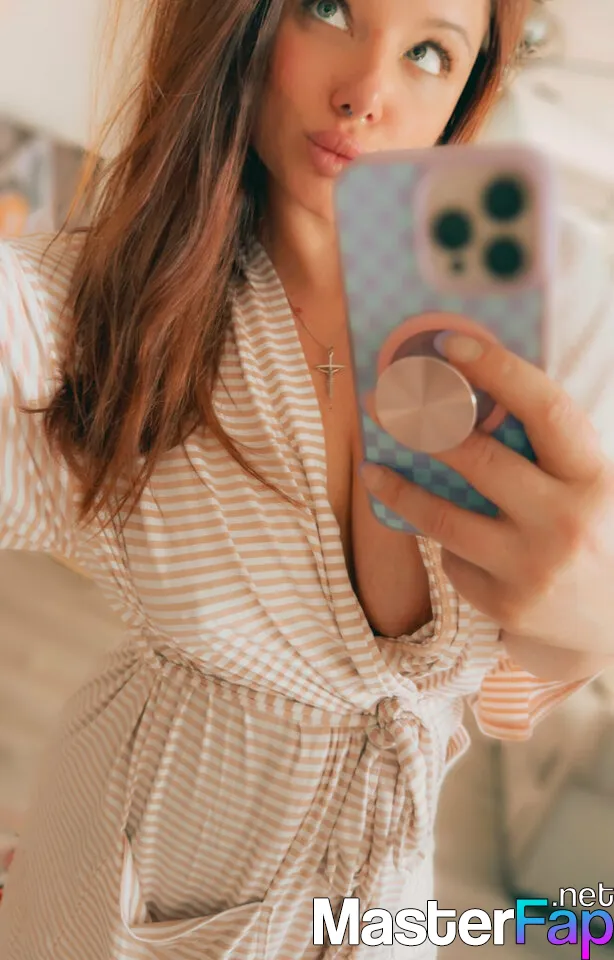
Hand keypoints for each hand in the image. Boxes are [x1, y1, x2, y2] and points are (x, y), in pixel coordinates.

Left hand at [361, 334, 613, 656]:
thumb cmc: (595, 533)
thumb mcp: (586, 485)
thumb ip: (542, 450)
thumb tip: (465, 396)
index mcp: (593, 476)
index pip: (544, 409)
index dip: (496, 370)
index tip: (448, 346)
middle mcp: (566, 520)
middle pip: (477, 459)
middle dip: (419, 425)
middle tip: (379, 403)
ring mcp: (533, 567)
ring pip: (443, 517)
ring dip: (400, 488)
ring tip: (372, 469)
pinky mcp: (506, 604)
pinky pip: (455, 560)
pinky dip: (450, 545)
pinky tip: (456, 541)